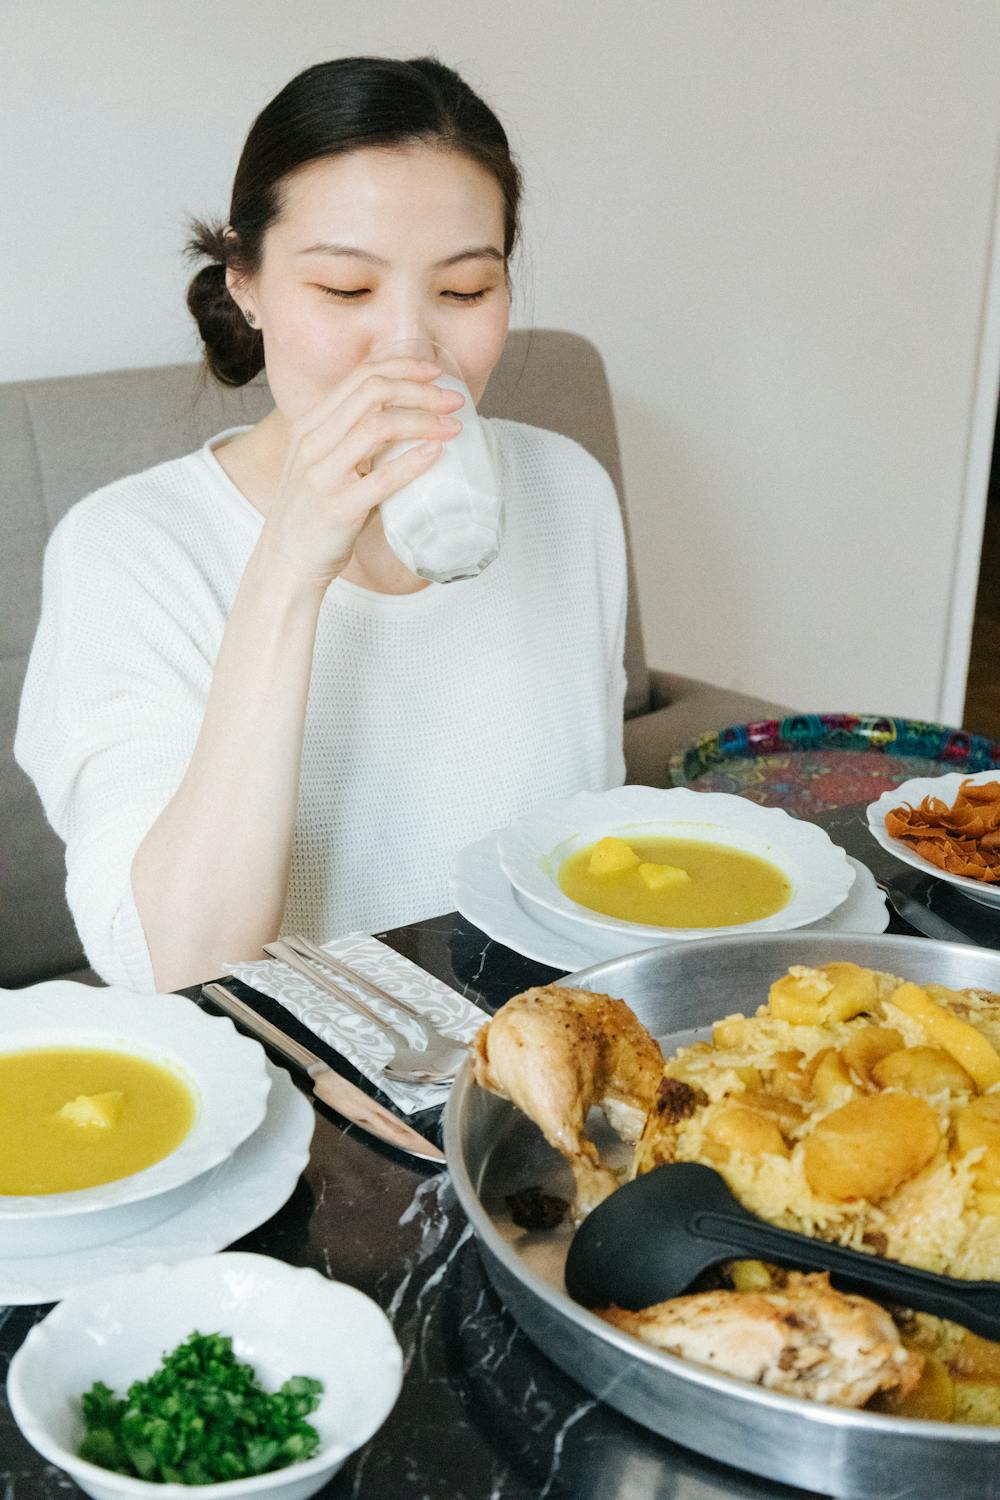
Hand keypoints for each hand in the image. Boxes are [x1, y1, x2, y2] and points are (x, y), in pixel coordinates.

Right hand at [254, 356, 464, 590]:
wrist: (285, 561)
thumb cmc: (312, 513)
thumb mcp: (323, 464)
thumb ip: (353, 441)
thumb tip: (407, 425)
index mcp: (311, 425)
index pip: (360, 377)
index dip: (402, 367)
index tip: (435, 373)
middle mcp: (313, 441)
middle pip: (373, 393)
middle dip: (421, 390)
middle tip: (455, 401)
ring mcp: (323, 473)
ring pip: (379, 426)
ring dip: (424, 421)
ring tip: (453, 428)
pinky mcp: (337, 507)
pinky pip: (382, 478)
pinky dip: (413, 462)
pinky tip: (436, 455)